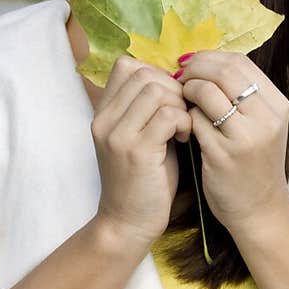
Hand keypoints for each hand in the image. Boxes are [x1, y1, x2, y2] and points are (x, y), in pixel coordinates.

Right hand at [92, 54, 192, 247]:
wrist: (127, 223)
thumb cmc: (143, 181)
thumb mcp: (140, 137)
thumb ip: (149, 109)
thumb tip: (179, 79)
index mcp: (103, 113)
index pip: (127, 65)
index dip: (157, 74)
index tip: (171, 100)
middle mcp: (104, 119)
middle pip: (144, 73)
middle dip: (173, 88)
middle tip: (182, 114)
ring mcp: (117, 134)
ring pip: (157, 90)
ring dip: (180, 105)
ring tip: (184, 127)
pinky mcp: (136, 151)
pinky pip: (169, 115)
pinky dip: (185, 122)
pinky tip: (185, 138)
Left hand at [176, 50, 288, 233]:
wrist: (259, 209)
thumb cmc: (253, 163)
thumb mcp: (261, 125)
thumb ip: (242, 95)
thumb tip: (205, 61)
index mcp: (277, 105)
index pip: (240, 62)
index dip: (210, 58)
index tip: (192, 65)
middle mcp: (266, 118)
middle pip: (224, 71)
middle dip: (195, 69)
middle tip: (179, 77)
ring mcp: (246, 137)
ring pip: (206, 91)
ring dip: (186, 91)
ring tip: (181, 100)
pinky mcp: (223, 155)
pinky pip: (195, 120)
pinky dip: (184, 116)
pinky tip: (183, 124)